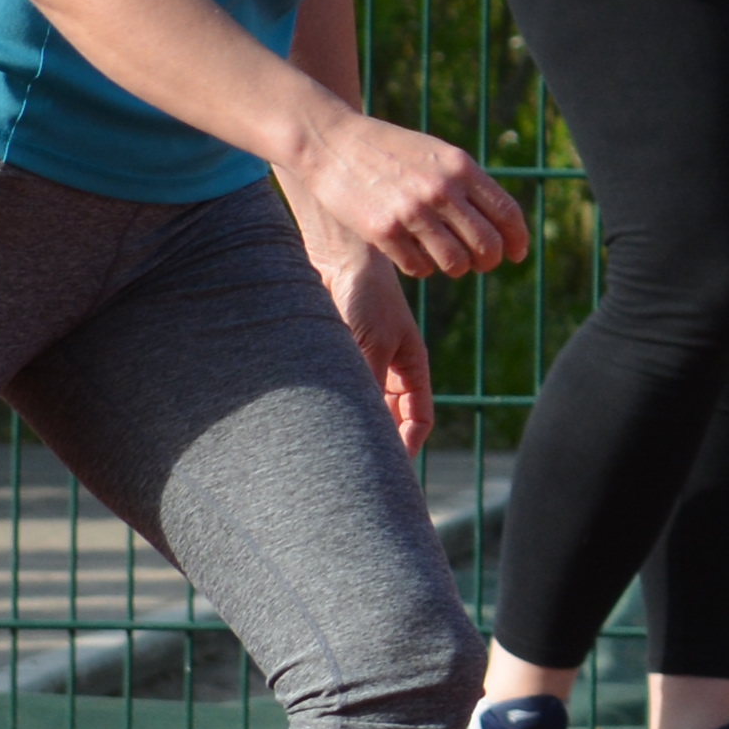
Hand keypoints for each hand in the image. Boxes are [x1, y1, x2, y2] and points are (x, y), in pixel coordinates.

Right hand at [286, 111, 531, 280]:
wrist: (331, 142)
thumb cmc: (389, 150)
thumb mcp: (436, 154)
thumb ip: (467, 183)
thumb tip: (499, 223)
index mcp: (461, 167)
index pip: (507, 213)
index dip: (518, 239)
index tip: (517, 254)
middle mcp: (441, 190)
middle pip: (487, 244)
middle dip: (489, 260)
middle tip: (481, 264)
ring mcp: (412, 212)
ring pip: (456, 263)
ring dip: (456, 268)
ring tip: (447, 261)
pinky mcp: (383, 231)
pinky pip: (419, 268)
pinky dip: (422, 268)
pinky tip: (414, 256)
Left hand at [323, 236, 436, 452]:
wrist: (336, 258)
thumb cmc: (366, 297)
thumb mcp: (371, 346)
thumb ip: (368, 386)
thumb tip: (361, 430)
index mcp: (410, 368)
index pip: (418, 418)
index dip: (408, 444)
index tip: (391, 469)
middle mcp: (386, 370)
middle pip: (387, 419)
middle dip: (376, 442)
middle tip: (355, 469)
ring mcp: (359, 364)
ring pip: (358, 408)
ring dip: (348, 423)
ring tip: (330, 447)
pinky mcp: (331, 358)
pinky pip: (332, 391)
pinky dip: (325, 406)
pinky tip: (310, 420)